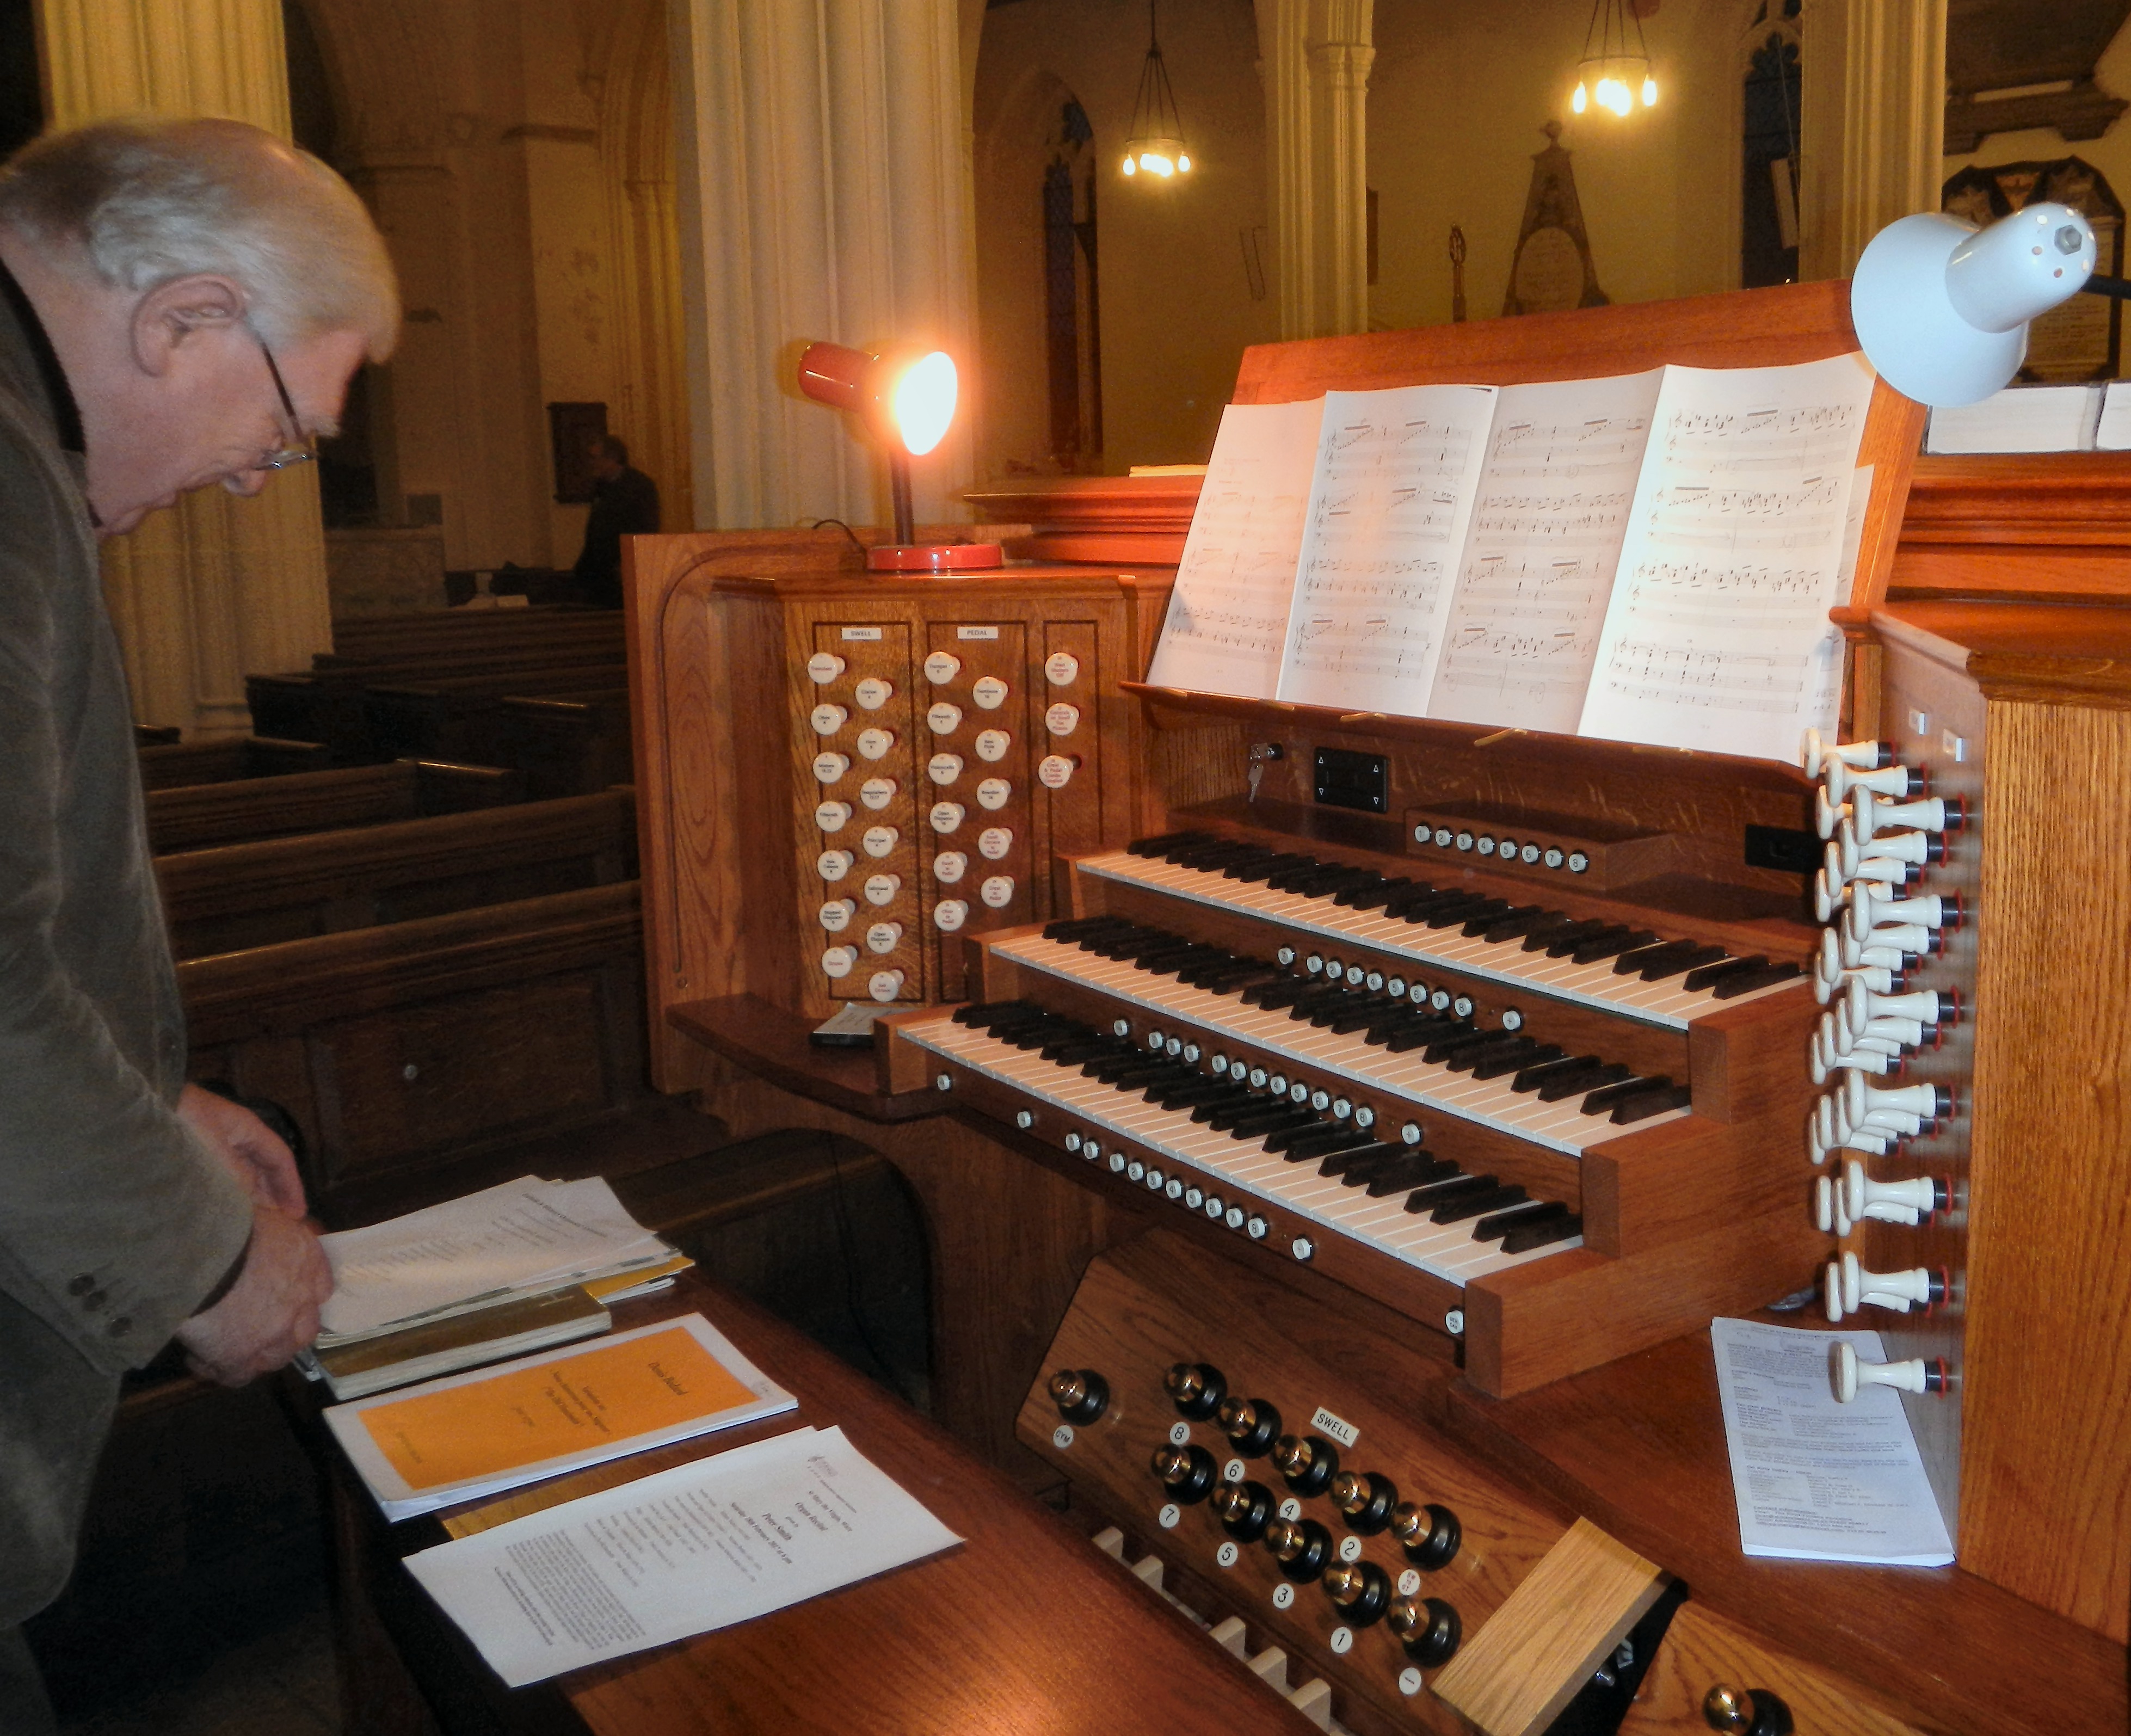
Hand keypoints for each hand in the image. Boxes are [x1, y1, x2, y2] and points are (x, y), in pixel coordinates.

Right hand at [173, 1207, 333, 1385]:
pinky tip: (199, 1357)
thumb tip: (275, 1233)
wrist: (201, 1254)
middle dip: (281, 1333)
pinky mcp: (242, 1358)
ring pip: (273, 1357)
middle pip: (302, 1331)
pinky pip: (235, 1375)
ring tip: (222, 1345)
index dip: (298, 1298)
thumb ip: (275, 1235)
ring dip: (251, 1353)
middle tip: (251, 1329)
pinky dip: (216, 1368)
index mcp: (308, 1261)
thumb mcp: (263, 1218)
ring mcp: (275, 1335)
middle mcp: (302, 1301)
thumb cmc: (227, 1225)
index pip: (318, 1289)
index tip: (278, 1300)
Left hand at [178, 1083, 306, 1215]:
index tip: (298, 1214)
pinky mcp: (188, 1153)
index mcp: (246, 1127)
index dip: (292, 1187)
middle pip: (261, 1166)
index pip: (279, 1157)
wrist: (134, 1116)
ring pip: (240, 1173)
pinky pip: (219, 1177)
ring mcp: (209, 1141)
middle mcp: (231, 1133)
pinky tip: (225, 1211)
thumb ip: (240, 1180)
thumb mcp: (218, 1156)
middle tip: (281, 1224)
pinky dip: (228, 1194)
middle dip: (273, 1195)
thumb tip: (255, 1204)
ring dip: (249, 1197)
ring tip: (256, 1223)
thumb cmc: (181, 1126)